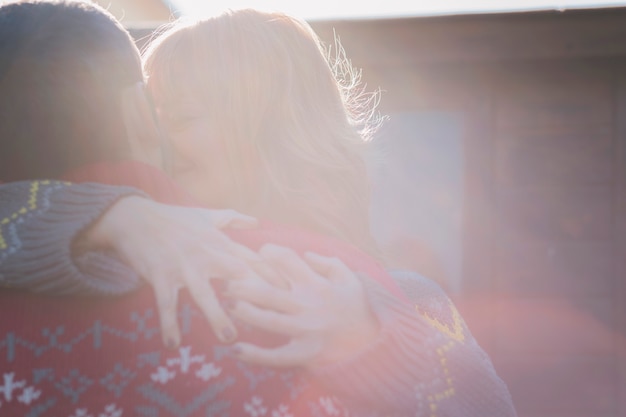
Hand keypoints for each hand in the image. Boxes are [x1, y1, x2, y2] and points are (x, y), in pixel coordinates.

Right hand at [81, 196, 260, 347]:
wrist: (134, 218)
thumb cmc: (173, 218)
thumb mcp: (206, 215)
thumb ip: (233, 219)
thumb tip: (256, 222)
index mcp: (219, 242)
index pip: (252, 259)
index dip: (273, 275)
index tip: (291, 292)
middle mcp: (206, 253)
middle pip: (236, 275)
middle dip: (255, 294)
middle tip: (272, 317)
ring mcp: (183, 265)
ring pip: (203, 293)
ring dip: (216, 315)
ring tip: (229, 337)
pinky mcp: (160, 275)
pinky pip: (166, 303)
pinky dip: (169, 324)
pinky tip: (173, 345)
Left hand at [224, 244, 380, 368]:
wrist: (372, 343)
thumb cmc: (357, 308)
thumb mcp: (350, 278)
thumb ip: (329, 263)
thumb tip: (306, 254)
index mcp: (316, 284)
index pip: (287, 261)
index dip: (269, 252)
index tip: (258, 253)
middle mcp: (308, 305)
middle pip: (270, 291)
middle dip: (245, 285)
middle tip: (226, 280)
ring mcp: (306, 330)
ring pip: (270, 321)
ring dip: (247, 313)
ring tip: (228, 307)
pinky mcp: (305, 353)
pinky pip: (278, 356)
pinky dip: (257, 355)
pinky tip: (237, 350)